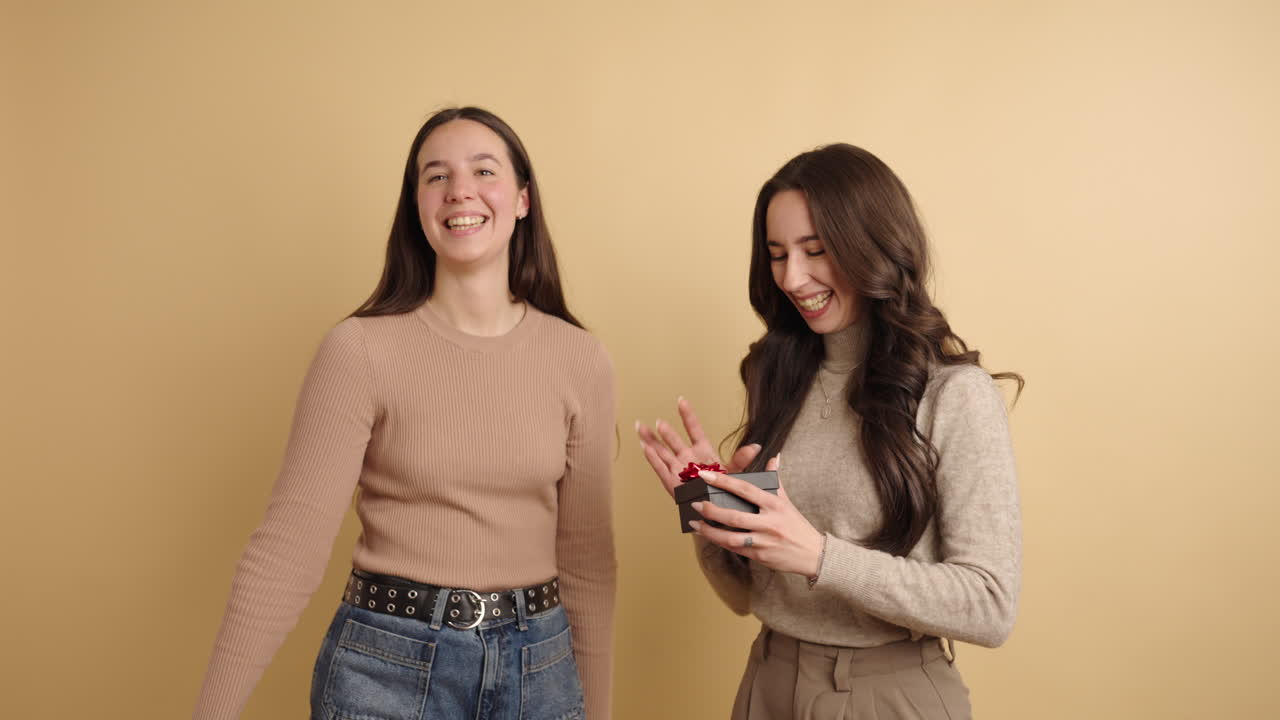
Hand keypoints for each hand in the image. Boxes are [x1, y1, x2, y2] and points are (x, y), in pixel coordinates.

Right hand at [636, 396, 768, 497]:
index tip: (681, 400)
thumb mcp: (736, 473)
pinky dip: (652, 459)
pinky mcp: (673, 484)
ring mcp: (679, 470)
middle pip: (675, 441)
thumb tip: (756, 447)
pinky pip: (661, 469)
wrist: (719, 512)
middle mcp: (688, 459)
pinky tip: (644, 447)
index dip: (687, 415)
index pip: (694, 429)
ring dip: (651, 440)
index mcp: (703, 452)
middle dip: (666, 431)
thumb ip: (742, 459)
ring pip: (662, 452)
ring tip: (639, 426)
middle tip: (659, 421)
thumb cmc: (726, 491)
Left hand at [688, 465, 823, 578]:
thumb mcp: (787, 501)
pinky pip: (734, 548)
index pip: (746, 490)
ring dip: (710, 531)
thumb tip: (775, 456)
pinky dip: (719, 542)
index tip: (705, 475)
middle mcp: (768, 523)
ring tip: (695, 522)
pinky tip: (707, 535)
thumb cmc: (797, 525)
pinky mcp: (759, 555)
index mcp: (774, 505)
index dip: (724, 482)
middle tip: (695, 504)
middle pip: (734, 516)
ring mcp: (763, 541)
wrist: (813, 555)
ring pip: (731, 537)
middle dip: (711, 511)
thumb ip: (776, 479)